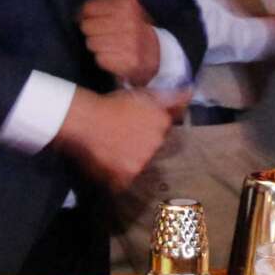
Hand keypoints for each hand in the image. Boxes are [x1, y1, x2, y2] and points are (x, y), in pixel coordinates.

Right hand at [53, 87, 187, 192]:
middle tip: (119, 136)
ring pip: (137, 165)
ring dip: (127, 160)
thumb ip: (170, 97)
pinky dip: (115, 176)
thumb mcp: (142, 94)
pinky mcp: (123, 179)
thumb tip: (190, 93)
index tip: (132, 125)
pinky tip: (105, 162)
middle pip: (151, 149)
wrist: (84, 120)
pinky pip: (122, 182)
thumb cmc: (110, 103)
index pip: (161, 132)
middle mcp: (156, 146)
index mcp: (162, 124)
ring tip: (110, 149)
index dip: (146, 128)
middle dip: (139, 145)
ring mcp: (140, 164)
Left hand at [79, 0, 161, 85]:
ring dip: (98, 46)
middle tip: (106, 33)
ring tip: (111, 44)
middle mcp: (128, 22)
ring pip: (91, 43)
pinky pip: (100, 59)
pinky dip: (104, 59)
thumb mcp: (128, 3)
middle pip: (87, 27)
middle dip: (93, 31)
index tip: (98, 18)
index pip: (88, 8)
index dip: (90, 14)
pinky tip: (114, 55)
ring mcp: (128, 43)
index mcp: (126, 5)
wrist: (156, 55)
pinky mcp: (127, 62)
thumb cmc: (135, 26)